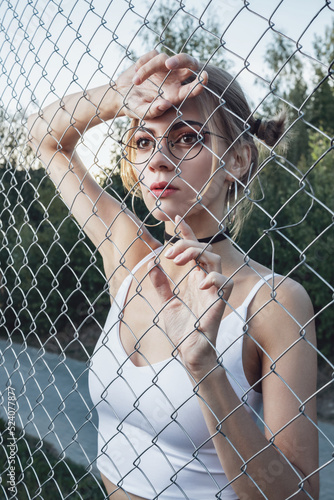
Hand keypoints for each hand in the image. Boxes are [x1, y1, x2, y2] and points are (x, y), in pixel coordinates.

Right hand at [116, 50, 207, 119]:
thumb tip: (166, 104)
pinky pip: (152, 55)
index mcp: (175, 94)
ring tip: (136, 81)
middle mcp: (174, 79)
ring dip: (148, 69)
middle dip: (183, 60)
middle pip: (190, 64)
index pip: (192, 88)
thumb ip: (153, 111)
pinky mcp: (154, 58)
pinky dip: (142, 63)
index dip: (200, 83)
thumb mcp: (141, 112)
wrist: (120, 95)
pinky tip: (135, 72)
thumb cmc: (134, 106)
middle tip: (169, 64)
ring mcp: (165, 68)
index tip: (204, 77)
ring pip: (165, 59)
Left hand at [148, 217, 232, 377]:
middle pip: (204, 249)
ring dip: (197, 254)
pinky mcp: (220, 303)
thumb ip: (160, 284)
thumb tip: (151, 263)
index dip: (187, 232)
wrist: (189, 353)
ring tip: (179, 260)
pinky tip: (199, 283)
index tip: (176, 218)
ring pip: (215, 260)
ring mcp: (214, 291)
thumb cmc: (181, 330)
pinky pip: (226, 283)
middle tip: (169, 254)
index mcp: (194, 279)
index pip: (193, 250)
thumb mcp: (165, 303)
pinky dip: (214, 279)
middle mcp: (205, 281)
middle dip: (187, 244)